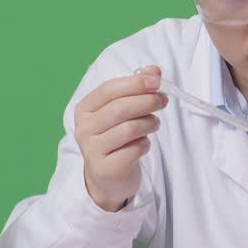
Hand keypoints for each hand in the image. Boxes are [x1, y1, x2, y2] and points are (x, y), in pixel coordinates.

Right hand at [73, 64, 168, 211]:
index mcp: (85, 109)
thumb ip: (137, 88)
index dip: (135, 83)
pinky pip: (134, 150)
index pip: (109, 90)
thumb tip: (155, 70)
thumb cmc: (117, 138)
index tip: (157, 81)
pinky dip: (145, 144)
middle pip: (120, 108)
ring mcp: (92, 150)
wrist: (108, 177)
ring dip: (149, 123)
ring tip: (155, 124)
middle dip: (147, 101)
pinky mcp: (105, 169)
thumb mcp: (125, 111)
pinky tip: (144, 144)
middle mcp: (84, 128)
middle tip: (163, 101)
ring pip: (129, 129)